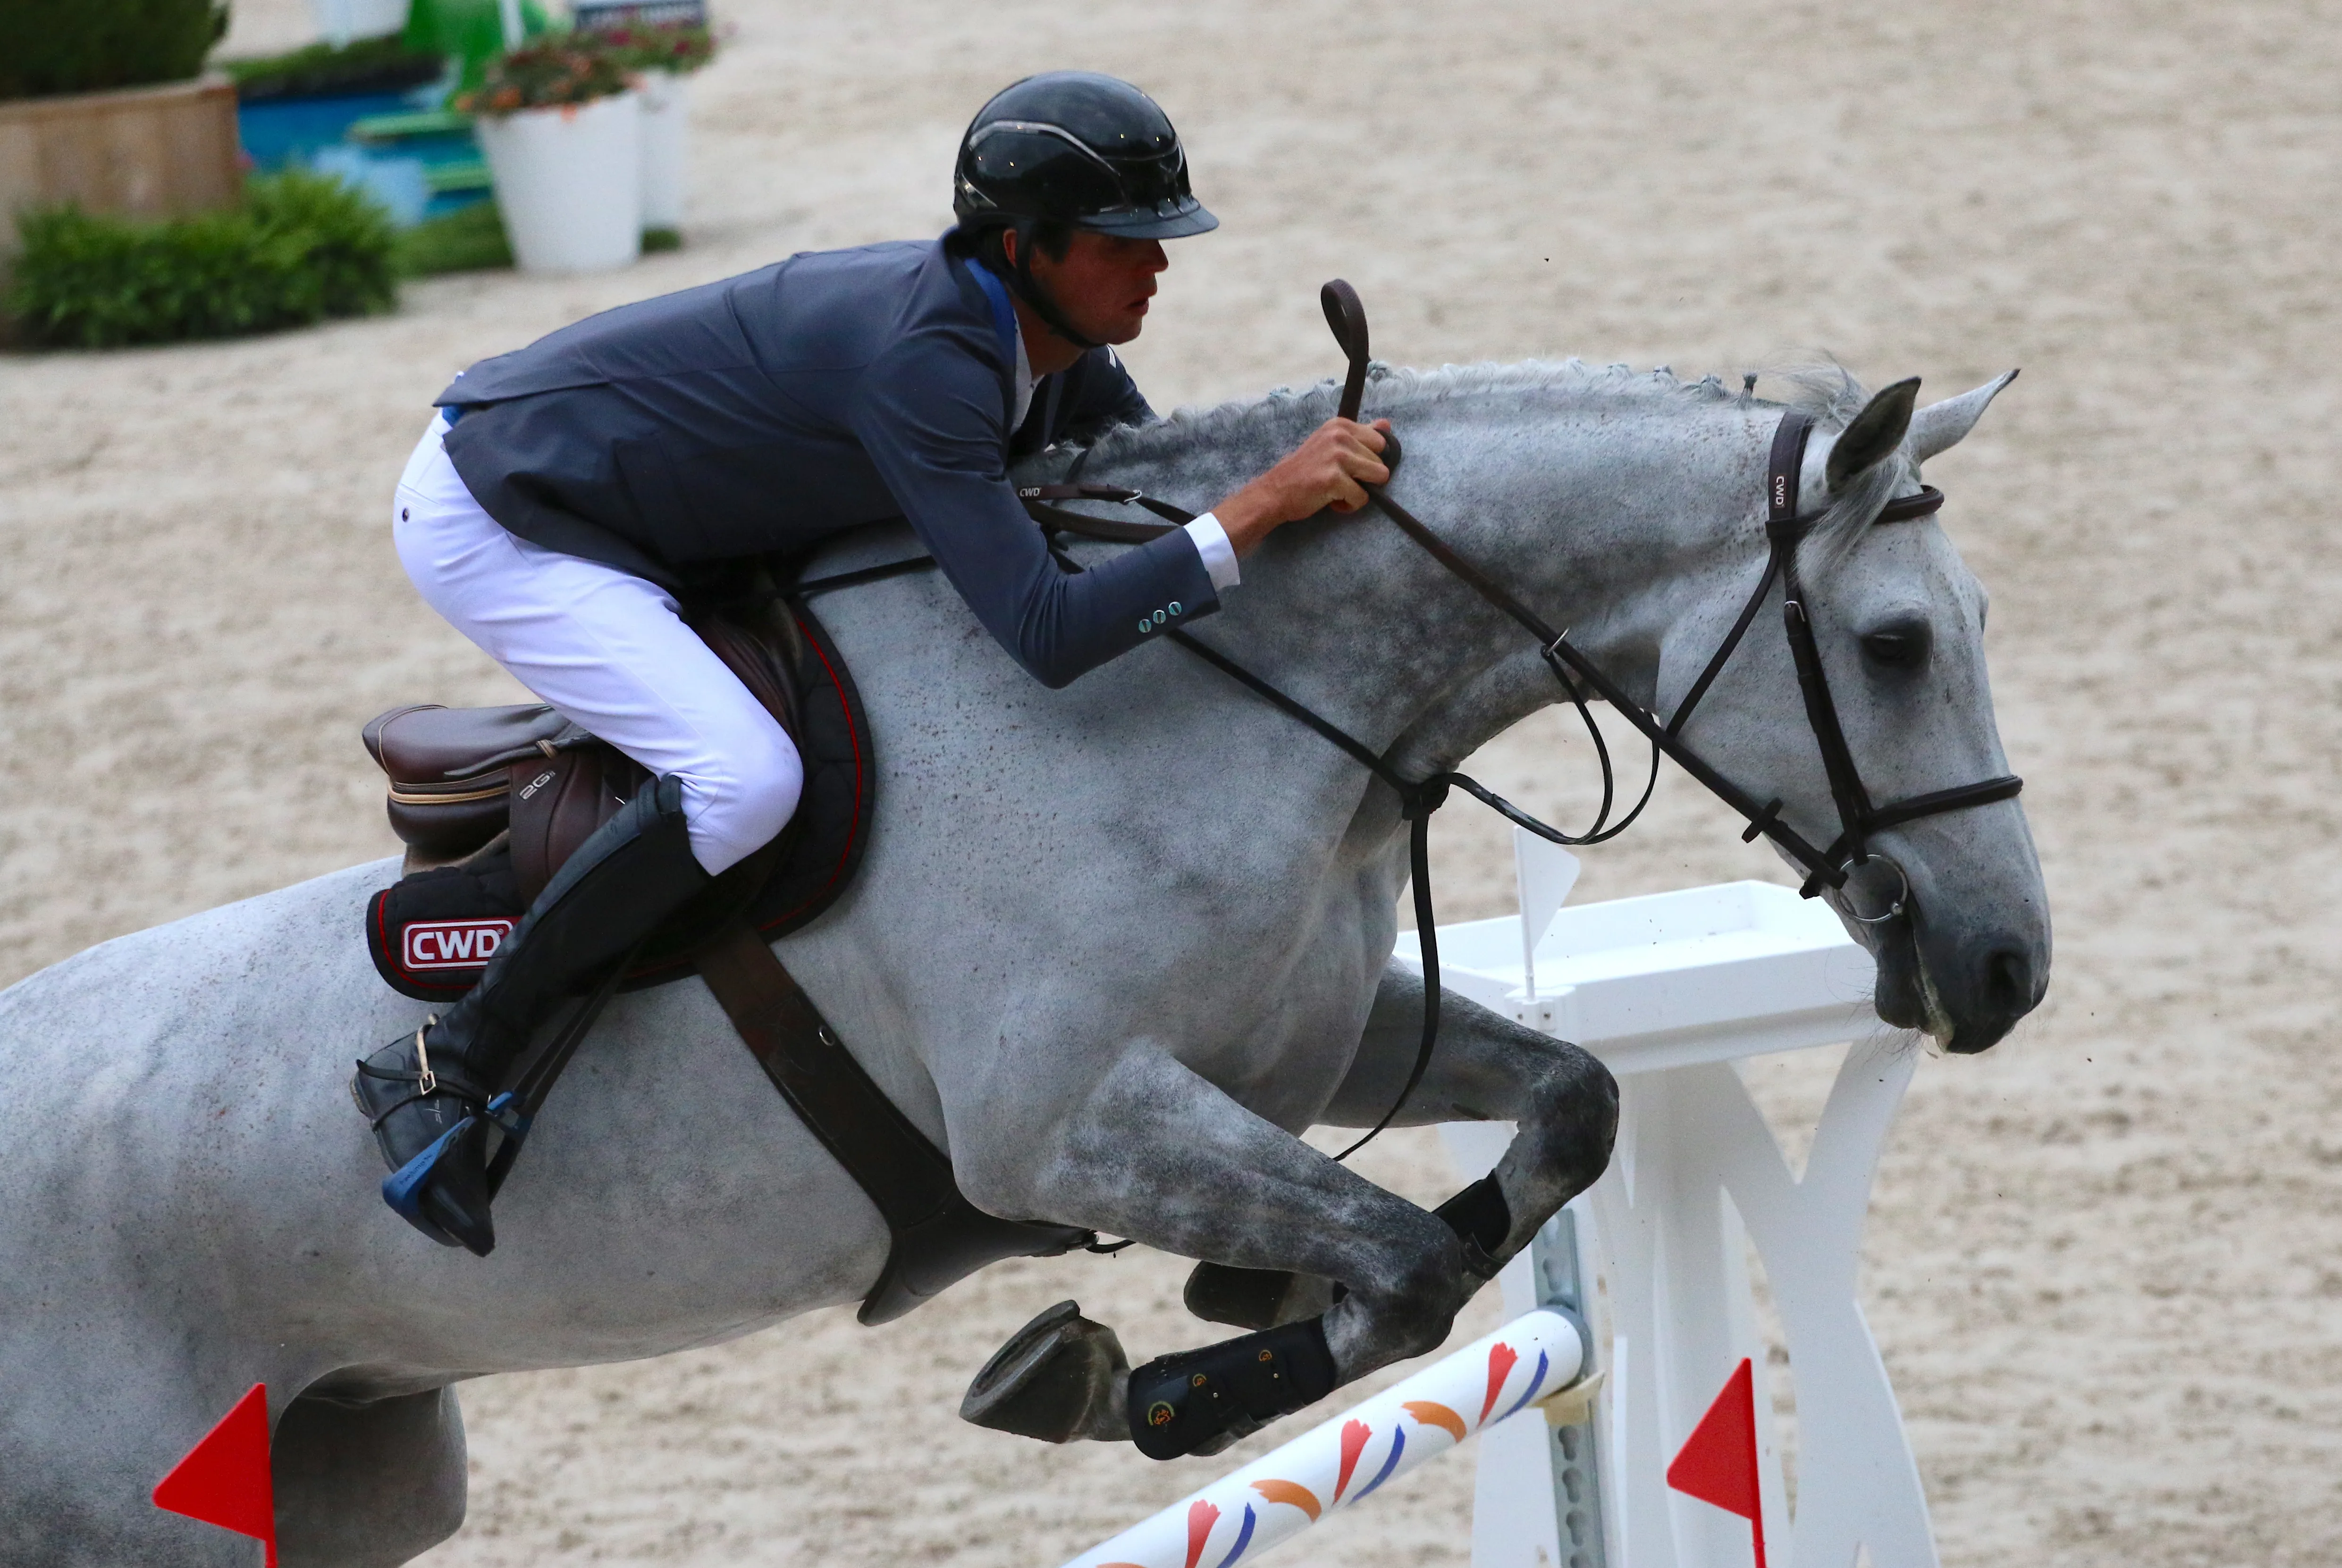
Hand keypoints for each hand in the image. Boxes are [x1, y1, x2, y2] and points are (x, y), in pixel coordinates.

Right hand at [1212, 418, 1391, 556]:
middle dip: (1365, 477)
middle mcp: (1340, 436)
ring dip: (1359, 491)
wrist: (1274, 491)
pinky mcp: (1334, 479)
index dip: (1368, 460)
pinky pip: (1362, 498)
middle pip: (1380, 462)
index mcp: (1340, 425)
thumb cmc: (1304, 470)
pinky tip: (1331, 501)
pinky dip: (1350, 506)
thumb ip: (1360, 434)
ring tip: (1337, 490)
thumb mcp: (1330, 443)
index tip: (1348, 467)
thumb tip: (1387, 425)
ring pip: (1378, 478)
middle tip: (1339, 480)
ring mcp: (1338, 456)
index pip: (1380, 442)